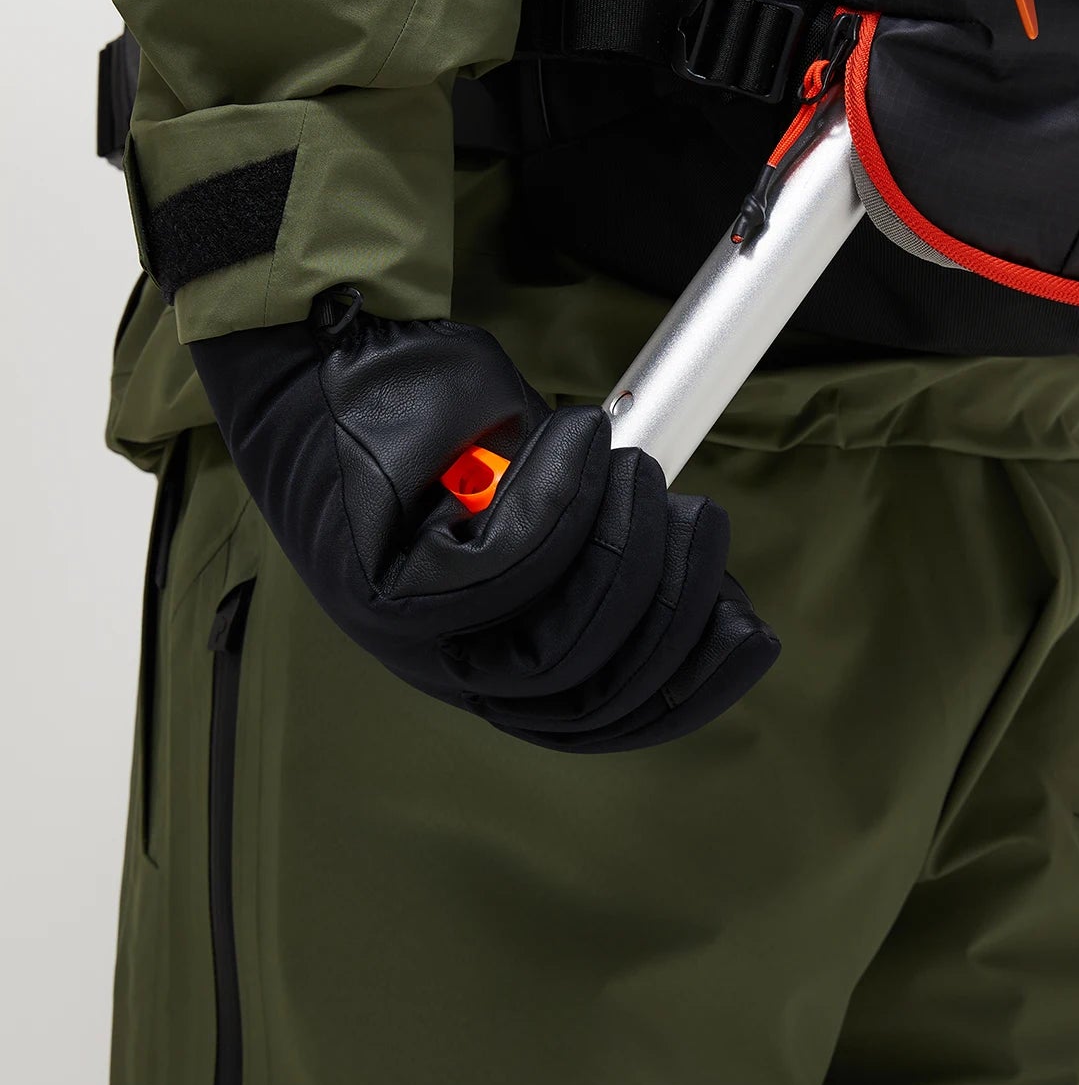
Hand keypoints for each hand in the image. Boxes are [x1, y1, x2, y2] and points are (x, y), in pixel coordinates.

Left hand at [189, 289, 778, 752]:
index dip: (686, 688)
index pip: (598, 721)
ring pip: (555, 645)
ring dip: (619, 548)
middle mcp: (444, 669)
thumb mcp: (547, 509)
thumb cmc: (439, 430)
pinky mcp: (382, 587)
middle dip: (667, 604)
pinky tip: (581, 442)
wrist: (324, 363)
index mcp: (487, 663)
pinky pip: (505, 573)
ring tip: (633, 467)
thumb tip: (722, 602)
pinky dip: (562, 502)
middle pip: (588, 695)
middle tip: (692, 513)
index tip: (749, 629)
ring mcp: (405, 639)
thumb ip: (615, 561)